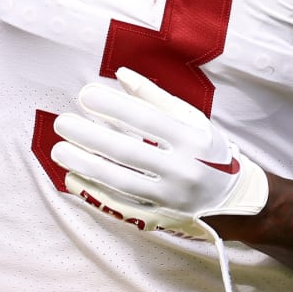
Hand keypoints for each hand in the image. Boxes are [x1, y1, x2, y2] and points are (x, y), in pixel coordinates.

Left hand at [52, 68, 267, 291]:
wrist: (234, 201)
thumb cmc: (208, 152)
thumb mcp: (192, 120)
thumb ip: (155, 97)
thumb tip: (120, 74)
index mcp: (192, 139)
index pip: (146, 119)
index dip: (113, 106)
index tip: (85, 95)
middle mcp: (182, 169)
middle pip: (128, 152)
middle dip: (90, 136)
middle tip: (61, 122)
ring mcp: (169, 198)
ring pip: (120, 181)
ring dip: (85, 164)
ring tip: (58, 149)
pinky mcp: (159, 218)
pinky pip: (120, 206)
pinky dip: (93, 192)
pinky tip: (72, 177)